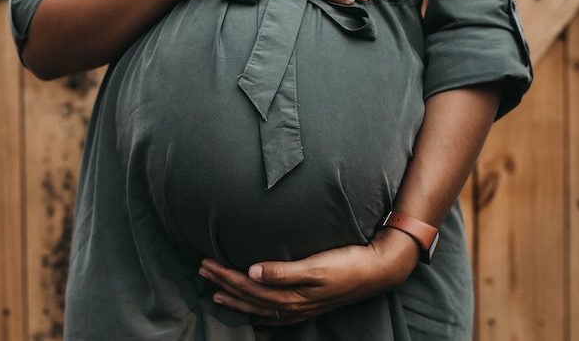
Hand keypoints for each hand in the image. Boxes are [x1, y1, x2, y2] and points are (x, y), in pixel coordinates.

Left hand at [197, 227, 419, 326]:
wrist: (377, 270)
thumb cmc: (347, 262)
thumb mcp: (316, 264)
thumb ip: (283, 270)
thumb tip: (252, 271)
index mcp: (291, 293)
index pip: (248, 285)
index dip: (225, 275)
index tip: (205, 263)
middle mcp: (293, 304)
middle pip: (249, 296)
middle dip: (223, 284)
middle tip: (202, 270)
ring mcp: (301, 307)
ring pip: (259, 306)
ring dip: (236, 298)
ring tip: (216, 292)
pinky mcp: (310, 305)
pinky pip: (276, 315)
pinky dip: (260, 315)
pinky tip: (253, 316)